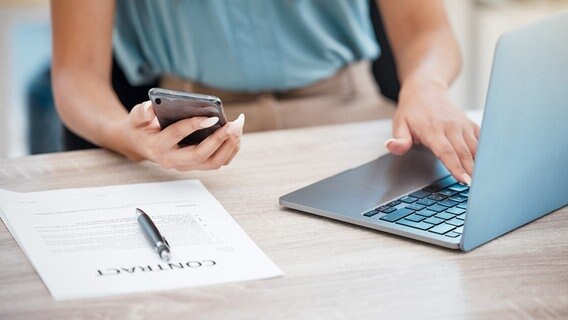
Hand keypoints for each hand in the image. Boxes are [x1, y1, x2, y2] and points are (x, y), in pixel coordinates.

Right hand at [117, 101, 243, 170]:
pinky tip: (235, 133)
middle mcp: (172, 160)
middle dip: (220, 140)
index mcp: (157, 146)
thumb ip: (142, 112)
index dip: (195, 125)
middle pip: (201, 155)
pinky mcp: (196, 165)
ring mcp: (186, 165)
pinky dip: (230, 149)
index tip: (212, 117)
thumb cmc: (140, 127)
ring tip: (237, 126)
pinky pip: (218, 161)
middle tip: (234, 124)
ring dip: (229, 145)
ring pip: (213, 163)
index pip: (178, 135)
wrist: (139, 144)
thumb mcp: (136, 117)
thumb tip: (151, 108)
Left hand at [385, 79, 479, 183]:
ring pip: (475, 148)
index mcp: (432, 129)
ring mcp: (462, 125)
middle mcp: (450, 126)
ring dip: (480, 165)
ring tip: (484, 181)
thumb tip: (392, 146)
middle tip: (477, 188)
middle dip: (471, 172)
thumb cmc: (412, 111)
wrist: (426, 90)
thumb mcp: (399, 124)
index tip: (463, 181)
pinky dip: (485, 154)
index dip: (455, 167)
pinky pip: (481, 140)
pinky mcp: (470, 124)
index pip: (446, 152)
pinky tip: (487, 167)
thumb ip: (399, 140)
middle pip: (464, 153)